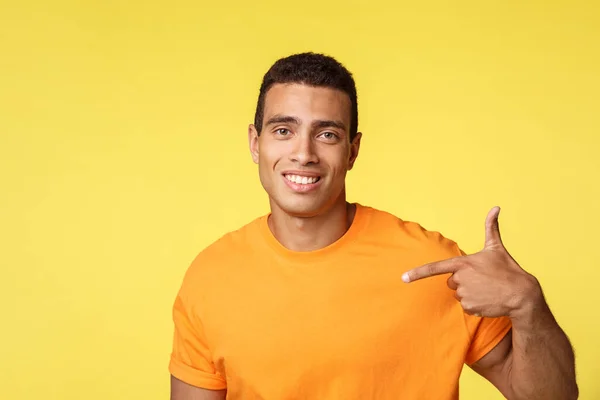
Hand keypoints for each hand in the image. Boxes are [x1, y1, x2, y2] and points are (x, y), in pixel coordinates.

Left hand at [402, 207, 542, 318]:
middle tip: (481, 280)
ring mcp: (465, 294)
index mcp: (464, 263)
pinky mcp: (470, 307)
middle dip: (463, 281)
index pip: (435, 268)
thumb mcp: (496, 248)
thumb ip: (491, 227)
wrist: (522, 294)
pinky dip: (474, 304)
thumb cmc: (508, 269)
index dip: (417, 273)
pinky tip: (487, 300)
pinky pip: (465, 306)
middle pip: (451, 281)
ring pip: (458, 294)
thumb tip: (496, 207)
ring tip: (486, 289)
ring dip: (469, 293)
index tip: (403, 278)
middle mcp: (461, 279)